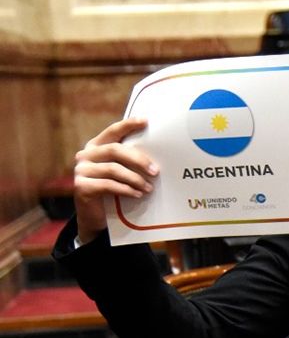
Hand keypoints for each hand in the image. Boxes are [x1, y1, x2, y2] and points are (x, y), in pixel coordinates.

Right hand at [73, 118, 156, 243]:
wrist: (95, 216)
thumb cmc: (113, 190)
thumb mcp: (121, 173)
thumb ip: (129, 162)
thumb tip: (158, 158)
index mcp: (96, 146)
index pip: (112, 131)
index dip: (128, 125)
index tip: (145, 121)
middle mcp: (85, 155)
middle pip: (115, 150)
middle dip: (138, 159)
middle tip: (156, 171)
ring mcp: (81, 170)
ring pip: (113, 169)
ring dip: (135, 179)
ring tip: (149, 188)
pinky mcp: (81, 186)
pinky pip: (108, 185)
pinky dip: (126, 190)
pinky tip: (137, 194)